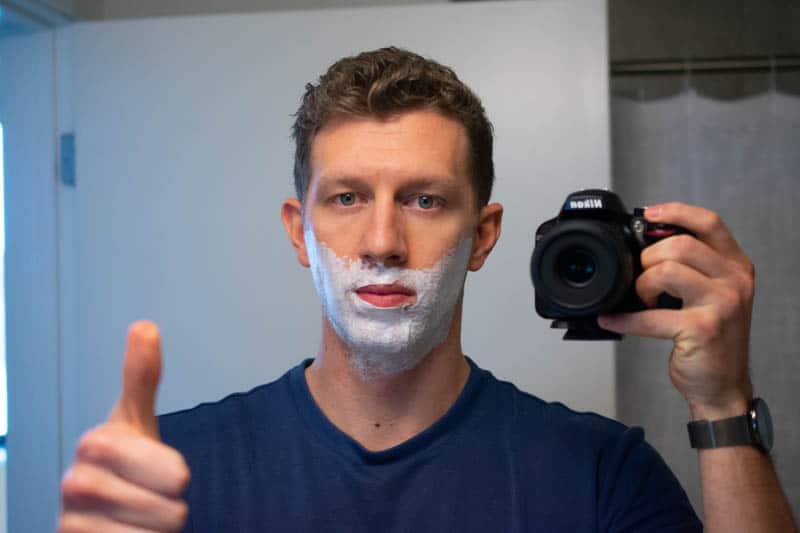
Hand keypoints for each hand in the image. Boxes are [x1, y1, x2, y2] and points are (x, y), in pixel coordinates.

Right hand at [60, 321, 190, 531]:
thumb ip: (141, 377)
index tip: (173, 475)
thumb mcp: (136, 420)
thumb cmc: (126, 464)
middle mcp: (77, 481)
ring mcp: (71, 519)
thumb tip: (144, 325)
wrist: (97, 516)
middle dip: (171, 509)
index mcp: (99, 442)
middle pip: (172, 509)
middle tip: (153, 499)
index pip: (175, 474)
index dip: (179, 478)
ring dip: (158, 531)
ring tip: (140, 519)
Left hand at [598, 203, 754, 419]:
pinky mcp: (703, 328)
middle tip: (642, 280)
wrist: (722, 386)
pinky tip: (612, 320)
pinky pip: (650, 315)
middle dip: (647, 259)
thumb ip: (691, 267)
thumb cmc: (711, 339)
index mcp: (736, 266)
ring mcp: (722, 304)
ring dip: (641, 286)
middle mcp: (735, 281)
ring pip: (665, 271)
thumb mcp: (712, 295)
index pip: (709, 223)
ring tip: (642, 301)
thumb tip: (644, 246)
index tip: (647, 213)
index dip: (675, 212)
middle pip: (679, 244)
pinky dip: (624, 318)